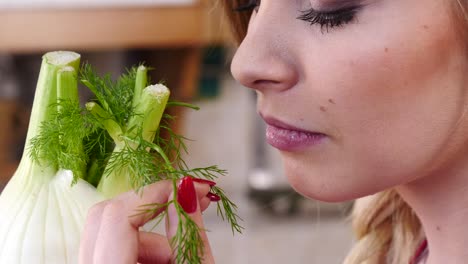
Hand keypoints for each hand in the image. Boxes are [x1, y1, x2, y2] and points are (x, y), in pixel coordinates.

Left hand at [79, 177, 216, 263]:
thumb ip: (188, 231)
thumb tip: (186, 189)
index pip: (118, 216)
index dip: (156, 194)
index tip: (187, 186)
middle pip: (110, 217)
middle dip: (157, 213)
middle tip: (191, 207)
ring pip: (114, 234)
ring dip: (155, 237)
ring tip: (184, 254)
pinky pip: (115, 247)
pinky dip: (145, 248)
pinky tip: (170, 260)